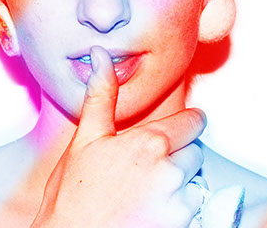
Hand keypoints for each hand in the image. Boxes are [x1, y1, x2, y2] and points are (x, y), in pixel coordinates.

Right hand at [31, 46, 207, 227]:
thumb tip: (101, 56)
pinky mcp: (181, 227)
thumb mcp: (84, 140)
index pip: (194, 122)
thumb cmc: (71, 196)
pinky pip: (194, 212)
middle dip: (177, 159)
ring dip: (179, 188)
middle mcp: (169, 171)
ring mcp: (177, 203)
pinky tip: (149, 214)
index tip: (176, 133)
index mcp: (149, 142)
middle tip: (145, 172)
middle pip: (195, 153)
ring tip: (144, 196)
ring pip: (195, 184)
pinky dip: (178, 213)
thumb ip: (101, 97)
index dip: (185, 126)